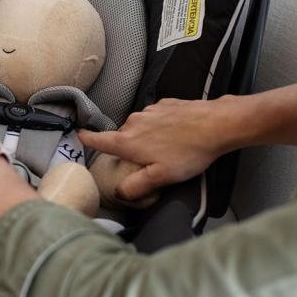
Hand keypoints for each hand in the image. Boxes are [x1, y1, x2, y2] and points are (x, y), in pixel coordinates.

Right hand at [78, 98, 234, 199]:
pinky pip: (156, 117)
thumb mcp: (161, 177)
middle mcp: (134, 123)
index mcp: (129, 142)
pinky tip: (177, 134)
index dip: (88, 140)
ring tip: (168, 148)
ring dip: (148, 137)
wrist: (217, 123)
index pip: (100, 141)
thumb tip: (118, 192)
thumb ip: (137, 186)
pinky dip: (162, 126)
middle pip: (123, 137)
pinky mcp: (166, 103)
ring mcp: (150, 111)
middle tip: (148, 161)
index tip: (80, 135)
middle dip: (130, 147)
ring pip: (140, 127)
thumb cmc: (188, 152)